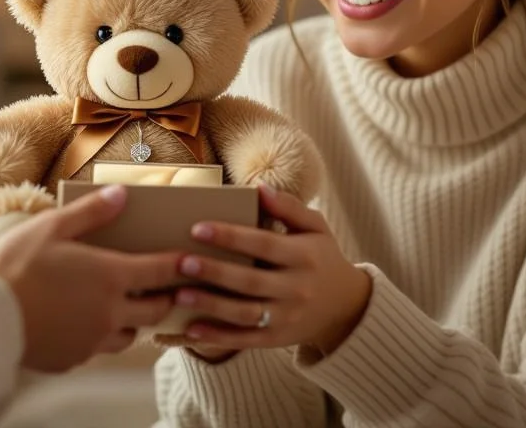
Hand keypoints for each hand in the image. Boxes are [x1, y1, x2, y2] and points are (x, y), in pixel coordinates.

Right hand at [0, 184, 181, 373]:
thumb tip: (121, 194)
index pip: (161, 272)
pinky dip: (98, 337)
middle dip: (165, 299)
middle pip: (155, 311)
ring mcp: (92, 341)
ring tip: (126, 309)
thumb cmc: (15, 266)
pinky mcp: (72, 359)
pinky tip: (85, 325)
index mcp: (111, 278)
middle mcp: (110, 313)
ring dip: (133, 322)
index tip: (189, 261)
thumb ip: (91, 212)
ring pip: (129, 336)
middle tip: (166, 289)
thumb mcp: (51, 227)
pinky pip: (96, 349)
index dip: (179, 265)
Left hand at [176, 184, 370, 356]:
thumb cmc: (322, 257)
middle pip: (251, 281)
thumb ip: (288, 207)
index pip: (264, 244)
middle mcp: (297, 288)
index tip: (198, 228)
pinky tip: (192, 328)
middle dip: (214, 271)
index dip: (231, 237)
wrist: (346, 306)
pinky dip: (218, 336)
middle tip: (181, 261)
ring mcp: (287, 317)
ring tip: (179, 294)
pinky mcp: (278, 339)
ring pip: (246, 313)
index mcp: (304, 256)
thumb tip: (259, 187)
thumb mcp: (316, 227)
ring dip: (211, 305)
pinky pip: (246, 339)